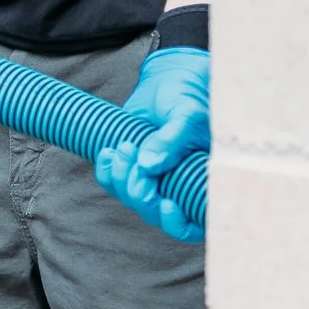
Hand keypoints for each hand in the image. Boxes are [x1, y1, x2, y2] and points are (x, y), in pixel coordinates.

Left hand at [100, 46, 210, 242]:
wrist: (170, 82)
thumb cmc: (188, 99)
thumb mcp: (187, 115)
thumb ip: (173, 140)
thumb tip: (148, 165)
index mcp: (202, 184)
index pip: (193, 226)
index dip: (178, 224)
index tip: (166, 203)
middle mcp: (179, 189)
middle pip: (155, 213)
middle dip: (140, 191)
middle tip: (135, 155)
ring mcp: (154, 181)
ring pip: (132, 199)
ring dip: (121, 177)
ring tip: (125, 145)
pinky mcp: (132, 169)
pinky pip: (112, 183)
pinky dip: (106, 171)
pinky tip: (107, 150)